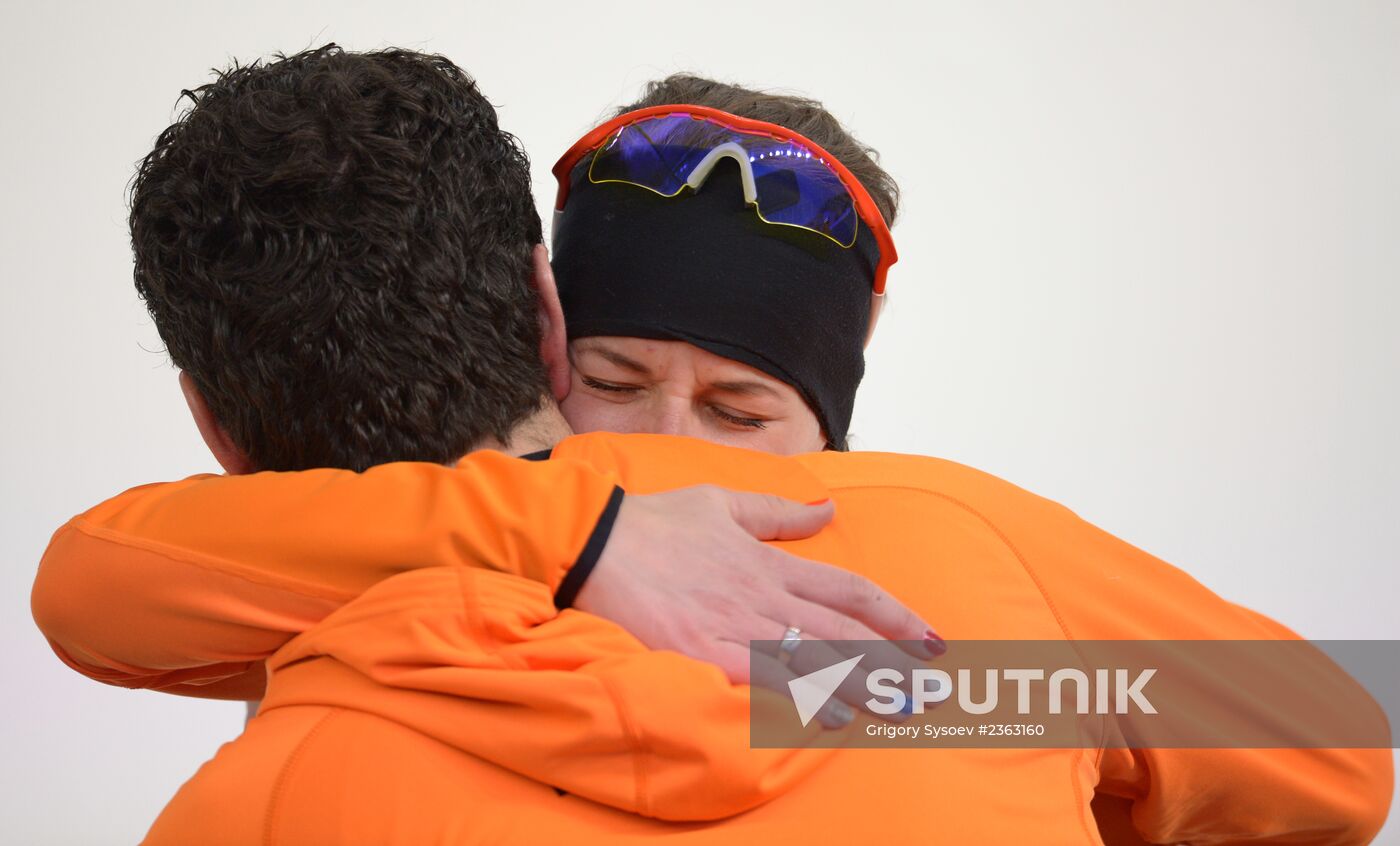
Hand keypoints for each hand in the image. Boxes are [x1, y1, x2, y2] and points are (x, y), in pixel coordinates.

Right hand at [574, 486, 941, 728]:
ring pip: (815, 656)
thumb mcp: (723, 503)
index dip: (895, 615)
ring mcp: (735, 623)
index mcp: (770, 562)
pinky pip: (764, 678)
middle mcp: (763, 595)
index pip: (850, 590)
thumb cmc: (656, 522)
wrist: (595, 541)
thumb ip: (779, 511)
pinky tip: (835, 718)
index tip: (930, 638)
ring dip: (865, 684)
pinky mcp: (703, 650)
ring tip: (905, 708)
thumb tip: (827, 508)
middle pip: (845, 632)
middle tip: (938, 689)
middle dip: (895, 661)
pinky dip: (803, 697)